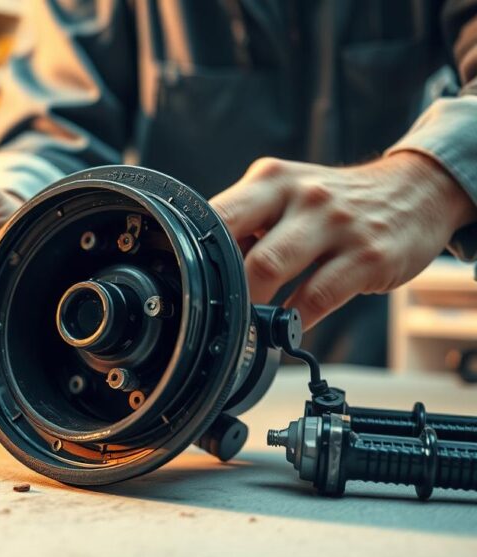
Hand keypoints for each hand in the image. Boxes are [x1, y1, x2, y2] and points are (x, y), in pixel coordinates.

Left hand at [211, 152, 476, 328]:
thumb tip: (201, 266)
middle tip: (211, 313)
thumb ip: (248, 223)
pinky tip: (286, 330)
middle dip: (220, 286)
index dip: (195, 253)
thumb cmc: (334, 201)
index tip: (185, 284)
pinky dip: (294, 320)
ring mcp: (336, 225)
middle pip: (240, 245)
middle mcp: (301, 196)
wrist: (417, 190)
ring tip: (242, 326)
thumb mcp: (287, 194)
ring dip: (250, 305)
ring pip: (272, 268)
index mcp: (270, 180)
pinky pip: (318, 297)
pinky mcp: (368, 256)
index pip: (216, 214)